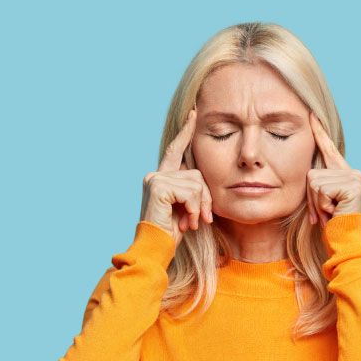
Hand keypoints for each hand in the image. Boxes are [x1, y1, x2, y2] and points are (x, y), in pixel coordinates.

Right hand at [140, 108, 213, 246]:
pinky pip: (190, 191)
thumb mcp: (187, 208)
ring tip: (191, 223)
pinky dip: (193, 208)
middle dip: (205, 198)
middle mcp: (156, 174)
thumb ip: (193, 191)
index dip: (186, 132)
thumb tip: (202, 184)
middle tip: (203, 219)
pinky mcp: (158, 186)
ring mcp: (155, 178)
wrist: (156, 248)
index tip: (194, 113)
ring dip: (199, 207)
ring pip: (196, 183)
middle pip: (197, 173)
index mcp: (162, 177)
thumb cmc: (172, 233)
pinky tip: (187, 222)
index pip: (176, 150)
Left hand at [306, 110, 360, 227]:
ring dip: (317, 203)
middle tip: (325, 212)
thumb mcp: (320, 202)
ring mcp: (353, 177)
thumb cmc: (331, 226)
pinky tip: (334, 212)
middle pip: (311, 173)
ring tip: (330, 213)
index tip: (311, 114)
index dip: (319, 132)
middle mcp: (351, 172)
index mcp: (343, 174)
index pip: (328, 149)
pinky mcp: (352, 185)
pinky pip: (321, 189)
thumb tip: (308, 175)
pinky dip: (323, 205)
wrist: (345, 242)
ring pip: (314, 182)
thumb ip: (316, 185)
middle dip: (311, 198)